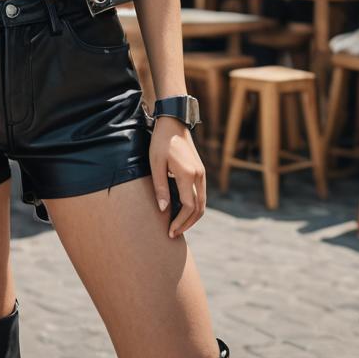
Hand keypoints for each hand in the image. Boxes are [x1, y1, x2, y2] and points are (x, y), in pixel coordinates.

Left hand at [149, 117, 205, 236]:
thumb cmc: (161, 142)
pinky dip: (194, 207)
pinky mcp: (200, 172)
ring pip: (202, 203)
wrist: (173, 124)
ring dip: (192, 218)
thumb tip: (164, 210)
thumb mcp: (156, 164)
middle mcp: (198, 176)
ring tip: (178, 226)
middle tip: (173, 233)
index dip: (179, 221)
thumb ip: (160, 187)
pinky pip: (201, 195)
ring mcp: (201, 174)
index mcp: (187, 174)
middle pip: (198, 208)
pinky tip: (182, 212)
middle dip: (186, 224)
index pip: (188, 206)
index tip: (169, 231)